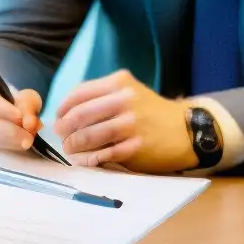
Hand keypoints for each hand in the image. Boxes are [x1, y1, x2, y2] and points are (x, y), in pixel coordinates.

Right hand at [0, 73, 43, 154]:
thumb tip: (30, 124)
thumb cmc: (9, 100)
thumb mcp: (23, 95)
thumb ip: (28, 105)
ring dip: (9, 144)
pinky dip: (4, 152)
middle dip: (10, 132)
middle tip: (30, 136)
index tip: (21, 117)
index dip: (3, 111)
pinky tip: (18, 148)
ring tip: (27, 141)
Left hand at [50, 70, 192, 169]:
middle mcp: (124, 101)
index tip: (58, 118)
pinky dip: (89, 158)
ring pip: (88, 136)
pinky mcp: (134, 147)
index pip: (79, 94)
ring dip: (73, 146)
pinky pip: (102, 154)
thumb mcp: (130, 92)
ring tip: (71, 149)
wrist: (186, 130)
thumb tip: (67, 112)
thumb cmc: (151, 112)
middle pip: (79, 115)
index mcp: (119, 83)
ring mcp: (129, 124)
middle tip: (61, 136)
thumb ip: (102, 96)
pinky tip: (86, 160)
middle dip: (64, 129)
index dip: (63, 108)